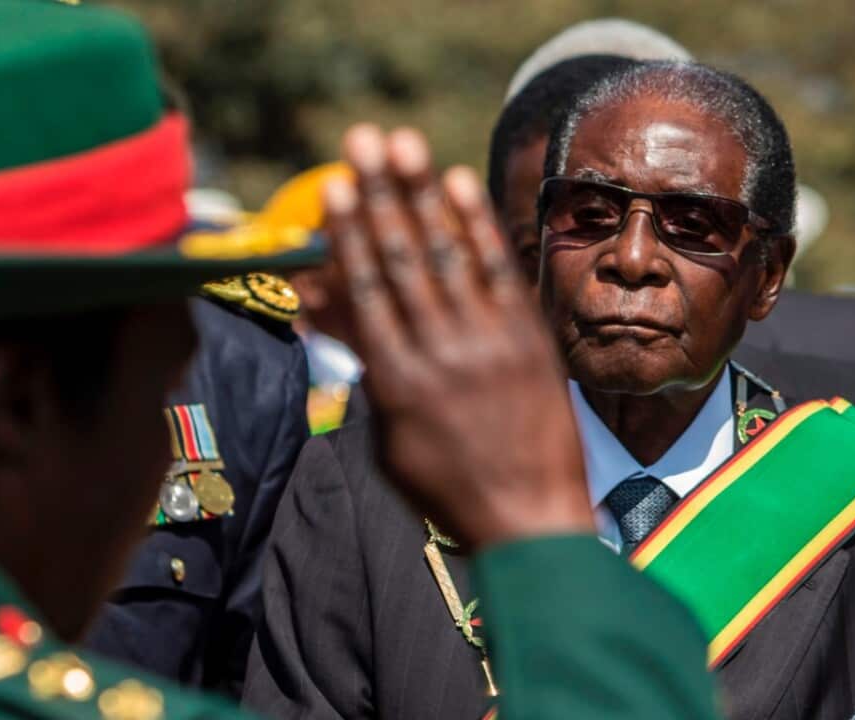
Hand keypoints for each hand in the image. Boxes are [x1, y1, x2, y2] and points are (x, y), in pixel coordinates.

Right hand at [318, 124, 594, 550]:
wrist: (529, 520)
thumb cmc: (446, 487)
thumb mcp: (387, 439)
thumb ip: (362, 371)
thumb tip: (324, 312)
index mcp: (395, 381)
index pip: (366, 291)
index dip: (349, 233)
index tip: (335, 186)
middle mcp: (438, 352)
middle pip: (402, 259)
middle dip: (379, 194)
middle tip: (361, 140)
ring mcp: (488, 343)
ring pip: (448, 254)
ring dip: (422, 194)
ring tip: (402, 145)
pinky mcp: (528, 341)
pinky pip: (499, 272)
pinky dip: (477, 226)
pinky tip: (458, 184)